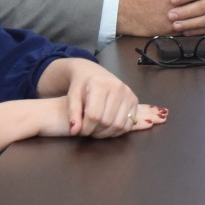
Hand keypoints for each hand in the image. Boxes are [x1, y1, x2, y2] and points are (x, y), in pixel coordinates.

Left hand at [36, 59, 169, 135]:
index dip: (86, 128)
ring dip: (109, 132)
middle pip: (109, 122)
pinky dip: (121, 128)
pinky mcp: (133, 99)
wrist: (89, 73)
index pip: (95, 117)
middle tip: (87, 132)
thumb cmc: (78, 86)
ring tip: (97, 130)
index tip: (79, 131)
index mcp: (101, 86)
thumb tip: (74, 130)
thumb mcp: (71, 96)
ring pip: (121, 123)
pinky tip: (112, 127)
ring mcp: (127, 93)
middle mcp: (117, 88)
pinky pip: (130, 120)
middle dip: (97, 132)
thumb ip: (72, 112)